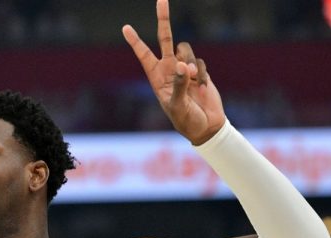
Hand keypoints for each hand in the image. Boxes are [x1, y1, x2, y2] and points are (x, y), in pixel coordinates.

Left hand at [123, 0, 224, 145]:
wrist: (205, 126)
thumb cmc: (186, 120)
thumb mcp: (178, 106)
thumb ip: (179, 85)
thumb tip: (182, 66)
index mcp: (156, 78)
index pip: (143, 55)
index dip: (135, 42)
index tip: (125, 28)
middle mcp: (169, 69)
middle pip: (165, 38)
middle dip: (163, 19)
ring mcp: (184, 68)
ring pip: (186, 50)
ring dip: (190, 64)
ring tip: (193, 84)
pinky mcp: (199, 70)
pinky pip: (200, 63)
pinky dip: (202, 75)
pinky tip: (202, 89)